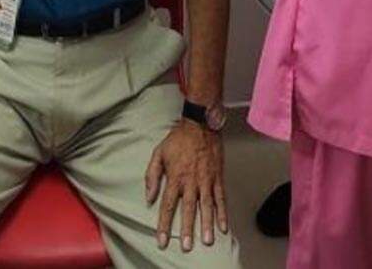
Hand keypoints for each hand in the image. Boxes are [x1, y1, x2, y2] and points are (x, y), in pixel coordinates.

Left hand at [145, 119, 227, 251]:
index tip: (162, 240)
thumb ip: (152, 176)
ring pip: (207, 207)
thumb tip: (148, 197)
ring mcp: (206, 180)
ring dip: (206, 225)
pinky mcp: (217, 178)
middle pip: (188, 209)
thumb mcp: (158, 154)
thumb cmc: (178, 139)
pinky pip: (220, 198)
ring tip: (207, 241)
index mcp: (175, 177)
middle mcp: (191, 181)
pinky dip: (222, 213)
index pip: (168, 205)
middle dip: (187, 229)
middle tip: (187, 247)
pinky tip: (223, 227)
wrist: (200, 124)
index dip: (164, 224)